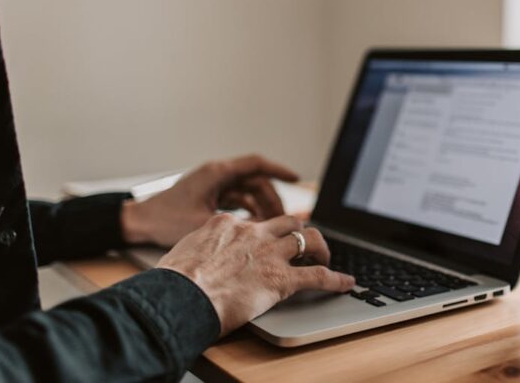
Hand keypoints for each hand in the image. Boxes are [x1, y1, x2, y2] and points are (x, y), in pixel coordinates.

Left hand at [121, 154, 298, 246]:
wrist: (138, 223)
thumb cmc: (165, 220)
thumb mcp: (205, 223)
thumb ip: (237, 225)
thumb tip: (264, 231)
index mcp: (217, 173)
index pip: (256, 164)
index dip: (279, 171)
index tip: (296, 179)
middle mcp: (217, 174)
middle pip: (255, 180)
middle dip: (272, 199)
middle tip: (284, 219)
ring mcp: (213, 185)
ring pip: (247, 191)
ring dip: (261, 206)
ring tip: (271, 226)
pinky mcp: (209, 195)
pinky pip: (237, 198)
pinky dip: (248, 210)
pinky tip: (254, 227)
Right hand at [157, 213, 354, 335]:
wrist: (179, 298)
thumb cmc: (172, 282)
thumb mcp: (182, 253)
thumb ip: (200, 249)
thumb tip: (198, 257)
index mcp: (226, 224)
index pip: (254, 223)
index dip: (264, 233)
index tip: (266, 241)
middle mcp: (253, 233)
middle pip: (288, 222)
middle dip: (299, 230)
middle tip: (304, 243)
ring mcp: (269, 253)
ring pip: (308, 239)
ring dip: (321, 247)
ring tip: (326, 256)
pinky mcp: (281, 279)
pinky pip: (318, 276)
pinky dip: (336, 279)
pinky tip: (347, 283)